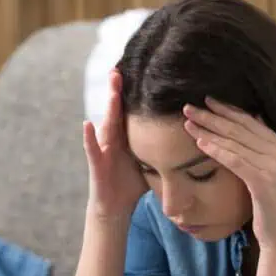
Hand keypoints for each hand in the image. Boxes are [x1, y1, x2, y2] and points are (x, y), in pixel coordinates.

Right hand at [84, 69, 147, 222]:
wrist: (115, 208)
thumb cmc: (131, 184)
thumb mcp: (150, 162)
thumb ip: (162, 147)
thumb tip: (188, 137)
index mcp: (126, 137)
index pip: (129, 111)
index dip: (132, 93)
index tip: (139, 73)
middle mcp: (113, 139)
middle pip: (117, 111)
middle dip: (118, 90)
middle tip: (121, 68)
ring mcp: (103, 149)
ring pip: (106, 123)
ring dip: (108, 106)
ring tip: (111, 87)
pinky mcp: (97, 164)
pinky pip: (92, 149)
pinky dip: (89, 137)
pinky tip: (87, 124)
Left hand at [183, 97, 275, 252]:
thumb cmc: (268, 203)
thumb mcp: (264, 171)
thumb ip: (256, 151)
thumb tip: (241, 130)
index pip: (249, 120)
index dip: (226, 109)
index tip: (206, 100)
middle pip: (239, 127)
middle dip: (212, 116)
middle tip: (189, 108)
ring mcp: (273, 165)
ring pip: (234, 142)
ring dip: (208, 131)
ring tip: (188, 124)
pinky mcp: (264, 181)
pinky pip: (236, 161)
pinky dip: (217, 150)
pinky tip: (200, 144)